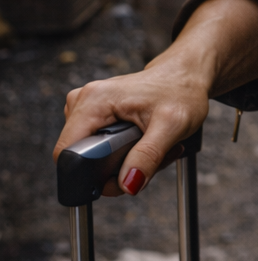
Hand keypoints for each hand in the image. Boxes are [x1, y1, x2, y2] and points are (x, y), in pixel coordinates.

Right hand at [53, 47, 212, 196]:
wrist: (187, 75)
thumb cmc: (181, 90)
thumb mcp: (172, 125)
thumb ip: (148, 156)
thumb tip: (127, 185)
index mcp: (94, 100)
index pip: (68, 153)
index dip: (88, 176)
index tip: (122, 177)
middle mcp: (85, 101)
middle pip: (81, 158)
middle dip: (115, 169)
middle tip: (150, 158)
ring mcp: (89, 108)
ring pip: (93, 156)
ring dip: (124, 162)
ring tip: (152, 146)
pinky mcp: (97, 114)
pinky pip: (100, 148)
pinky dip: (125, 153)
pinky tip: (146, 142)